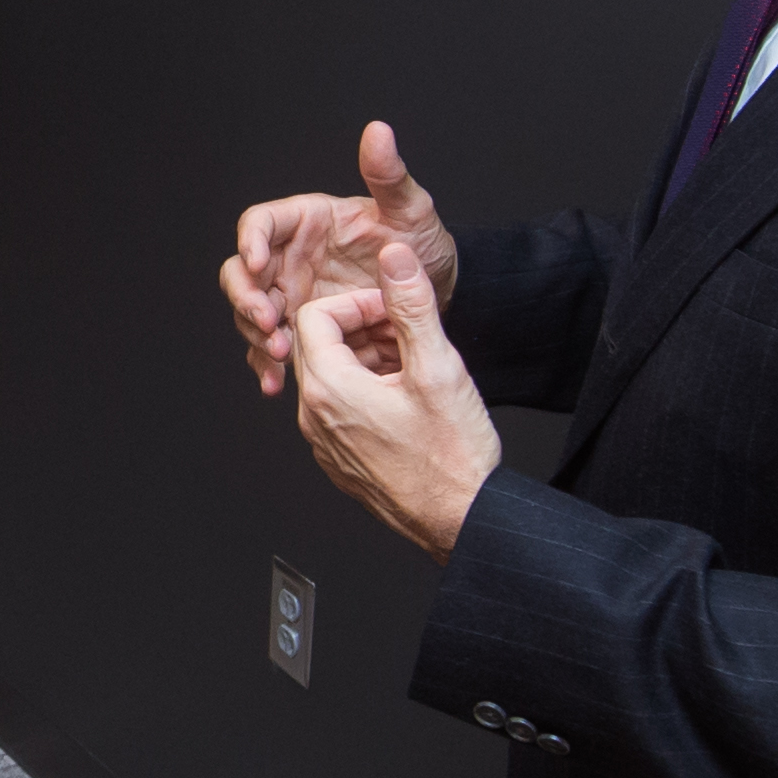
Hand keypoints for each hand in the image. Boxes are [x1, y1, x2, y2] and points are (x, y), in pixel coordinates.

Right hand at [221, 123, 458, 393]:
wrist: (436, 296)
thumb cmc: (422, 246)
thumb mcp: (411, 211)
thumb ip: (390, 175)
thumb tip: (378, 131)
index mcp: (306, 222)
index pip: (260, 222)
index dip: (250, 241)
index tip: (257, 263)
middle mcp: (289, 258)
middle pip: (241, 272)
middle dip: (246, 297)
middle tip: (268, 320)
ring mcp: (290, 295)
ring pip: (250, 312)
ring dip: (255, 334)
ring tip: (281, 355)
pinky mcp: (299, 330)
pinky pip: (270, 347)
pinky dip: (268, 365)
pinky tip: (276, 383)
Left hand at [277, 235, 502, 559]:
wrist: (463, 520)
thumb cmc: (452, 456)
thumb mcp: (436, 368)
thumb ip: (410, 305)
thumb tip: (394, 257)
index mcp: (330, 390)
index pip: (314, 316)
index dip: (356, 302)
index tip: (393, 311)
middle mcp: (315, 418)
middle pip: (317, 345)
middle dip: (361, 328)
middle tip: (407, 334)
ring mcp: (325, 444)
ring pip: (331, 377)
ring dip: (367, 359)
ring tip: (414, 366)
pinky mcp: (341, 461)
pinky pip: (339, 411)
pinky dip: (367, 391)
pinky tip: (408, 399)